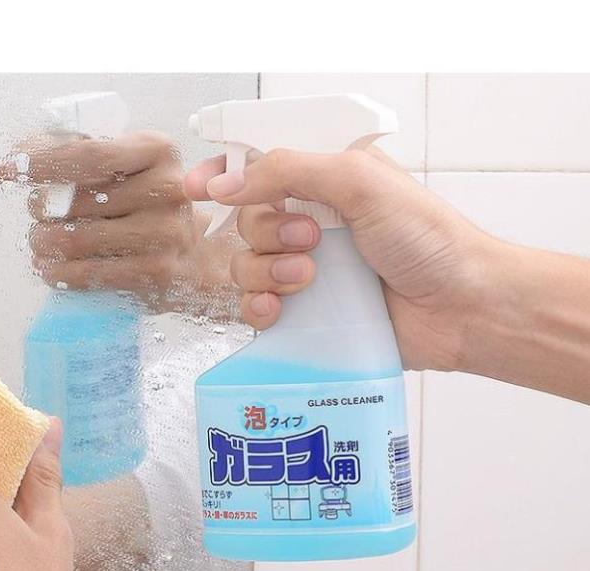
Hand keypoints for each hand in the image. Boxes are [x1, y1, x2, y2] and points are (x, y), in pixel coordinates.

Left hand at [0, 131, 236, 313]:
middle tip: (38, 215)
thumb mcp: (133, 167)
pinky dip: (59, 273)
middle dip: (41, 208)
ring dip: (43, 243)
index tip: (6, 170)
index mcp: (158, 151)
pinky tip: (51, 269)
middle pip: (76, 199)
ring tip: (40, 243)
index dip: (41, 164)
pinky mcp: (155, 272)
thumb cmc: (150, 205)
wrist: (196, 255)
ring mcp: (164, 234)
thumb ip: (86, 154)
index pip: (88, 154)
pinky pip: (88, 273)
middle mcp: (167, 189)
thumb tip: (21, 153)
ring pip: (76, 238)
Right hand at [185, 148, 495, 371]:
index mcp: (325, 182)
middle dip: (266, 229)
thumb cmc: (426, 238)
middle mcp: (311, 223)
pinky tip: (277, 309)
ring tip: (308, 276)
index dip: (225, 175)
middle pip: (246, 219)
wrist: (460, 308)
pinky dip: (258, 307)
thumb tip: (224, 183)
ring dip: (265, 270)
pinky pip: (255, 308)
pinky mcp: (306, 314)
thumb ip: (288, 172)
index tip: (198, 188)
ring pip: (246, 265)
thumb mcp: (360, 182)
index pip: (260, 168)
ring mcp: (306, 271)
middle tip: (310, 238)